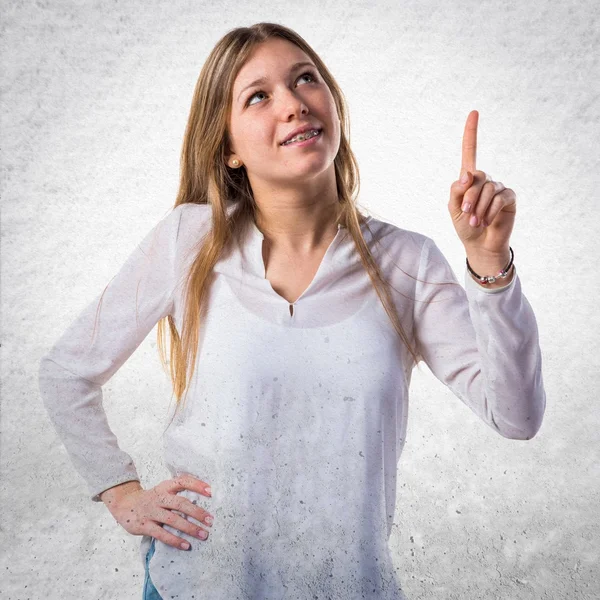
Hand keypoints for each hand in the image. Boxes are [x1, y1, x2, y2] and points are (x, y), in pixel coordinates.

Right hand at [103, 474, 213, 549]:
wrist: (124, 504)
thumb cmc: (151, 498)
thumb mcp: (163, 490)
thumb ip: (178, 493)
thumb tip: (203, 498)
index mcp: (165, 487)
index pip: (183, 481)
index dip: (197, 485)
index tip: (211, 491)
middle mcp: (159, 498)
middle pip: (180, 503)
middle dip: (197, 512)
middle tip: (210, 520)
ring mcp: (151, 511)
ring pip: (173, 519)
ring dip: (189, 528)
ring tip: (203, 535)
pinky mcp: (144, 525)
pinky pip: (162, 534)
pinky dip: (175, 540)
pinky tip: (186, 545)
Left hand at [448, 110, 516, 258]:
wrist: (479, 244)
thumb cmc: (464, 226)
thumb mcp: (453, 209)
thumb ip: (456, 191)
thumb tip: (467, 174)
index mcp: (469, 180)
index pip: (470, 152)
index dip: (471, 133)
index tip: (474, 112)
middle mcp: (485, 180)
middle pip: (477, 177)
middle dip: (469, 197)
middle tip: (466, 214)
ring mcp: (498, 188)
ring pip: (488, 189)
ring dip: (479, 208)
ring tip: (476, 222)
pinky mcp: (509, 198)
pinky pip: (500, 197)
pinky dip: (490, 210)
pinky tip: (487, 221)